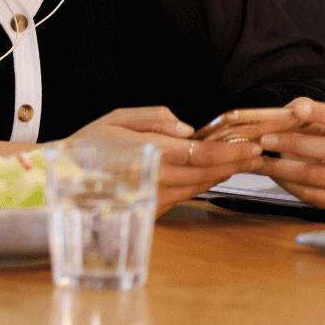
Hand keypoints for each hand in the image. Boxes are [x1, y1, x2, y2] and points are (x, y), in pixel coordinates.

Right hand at [70, 106, 262, 216]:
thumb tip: (186, 128)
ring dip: (225, 175)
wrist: (65, 177)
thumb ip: (154, 117)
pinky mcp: (154, 208)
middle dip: (237, 163)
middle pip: (208, 173)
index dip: (231, 152)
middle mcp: (158, 179)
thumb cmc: (89, 144)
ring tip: (245, 163)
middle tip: (259, 154)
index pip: (201, 154)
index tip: (251, 146)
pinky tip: (214, 174)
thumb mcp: (117, 116)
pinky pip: (186, 195)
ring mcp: (156, 197)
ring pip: (200, 185)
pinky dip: (203, 183)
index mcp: (151, 153)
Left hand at [253, 97, 324, 209]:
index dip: (322, 114)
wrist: (324, 161)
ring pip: (314, 174)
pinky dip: (283, 183)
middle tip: (264, 140)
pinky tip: (269, 172)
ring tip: (256, 160)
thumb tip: (270, 119)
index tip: (299, 109)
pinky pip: (308, 193)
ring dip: (279, 167)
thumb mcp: (306, 118)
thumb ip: (292, 113)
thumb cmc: (313, 133)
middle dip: (294, 143)